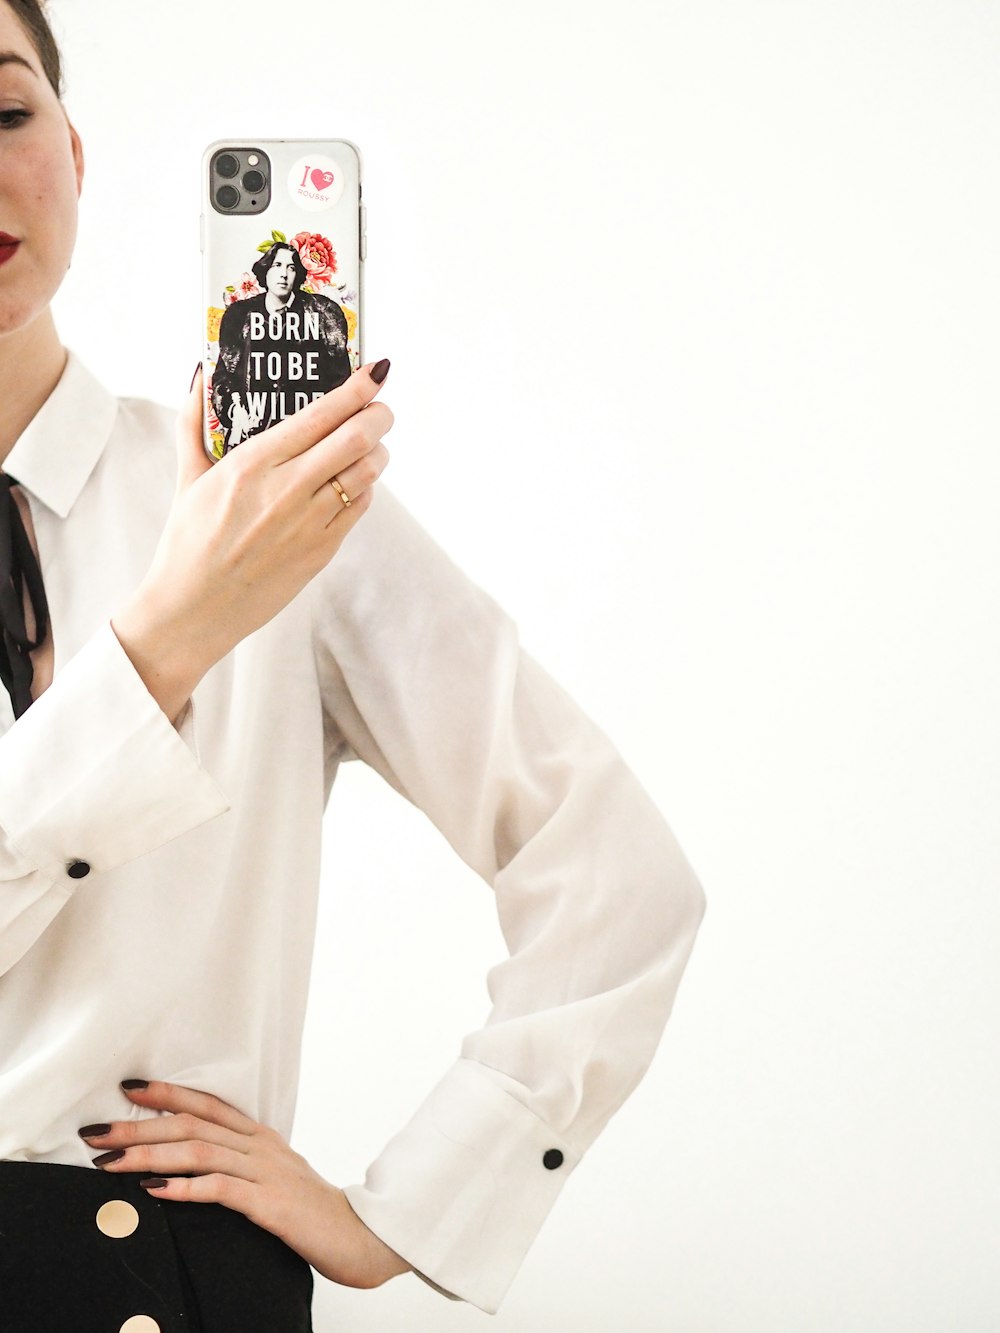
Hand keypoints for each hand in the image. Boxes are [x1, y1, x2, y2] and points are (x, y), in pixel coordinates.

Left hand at [80, 1078, 411, 1290]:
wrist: (359, 1236)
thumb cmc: (311, 1213)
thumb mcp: (273, 1180)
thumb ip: (238, 1168)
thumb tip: (189, 1169)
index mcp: (261, 1137)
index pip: (208, 1104)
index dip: (168, 1094)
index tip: (128, 1089)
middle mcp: (261, 1146)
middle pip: (193, 1124)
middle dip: (140, 1126)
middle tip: (96, 1131)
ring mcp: (266, 1172)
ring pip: (199, 1151)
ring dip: (149, 1154)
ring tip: (110, 1161)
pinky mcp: (270, 1203)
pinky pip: (220, 1189)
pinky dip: (184, 1186)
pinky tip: (155, 1189)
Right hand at [111, 361, 392, 717]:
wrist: (193, 610)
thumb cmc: (188, 543)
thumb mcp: (188, 478)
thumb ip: (194, 423)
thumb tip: (200, 374)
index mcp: (251, 464)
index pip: (320, 415)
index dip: (357, 389)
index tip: (375, 372)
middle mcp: (285, 490)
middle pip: (357, 438)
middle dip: (379, 414)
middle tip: (381, 405)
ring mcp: (308, 524)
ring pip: (366, 473)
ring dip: (378, 452)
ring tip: (372, 444)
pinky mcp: (321, 552)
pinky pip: (360, 508)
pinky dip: (365, 488)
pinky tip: (355, 482)